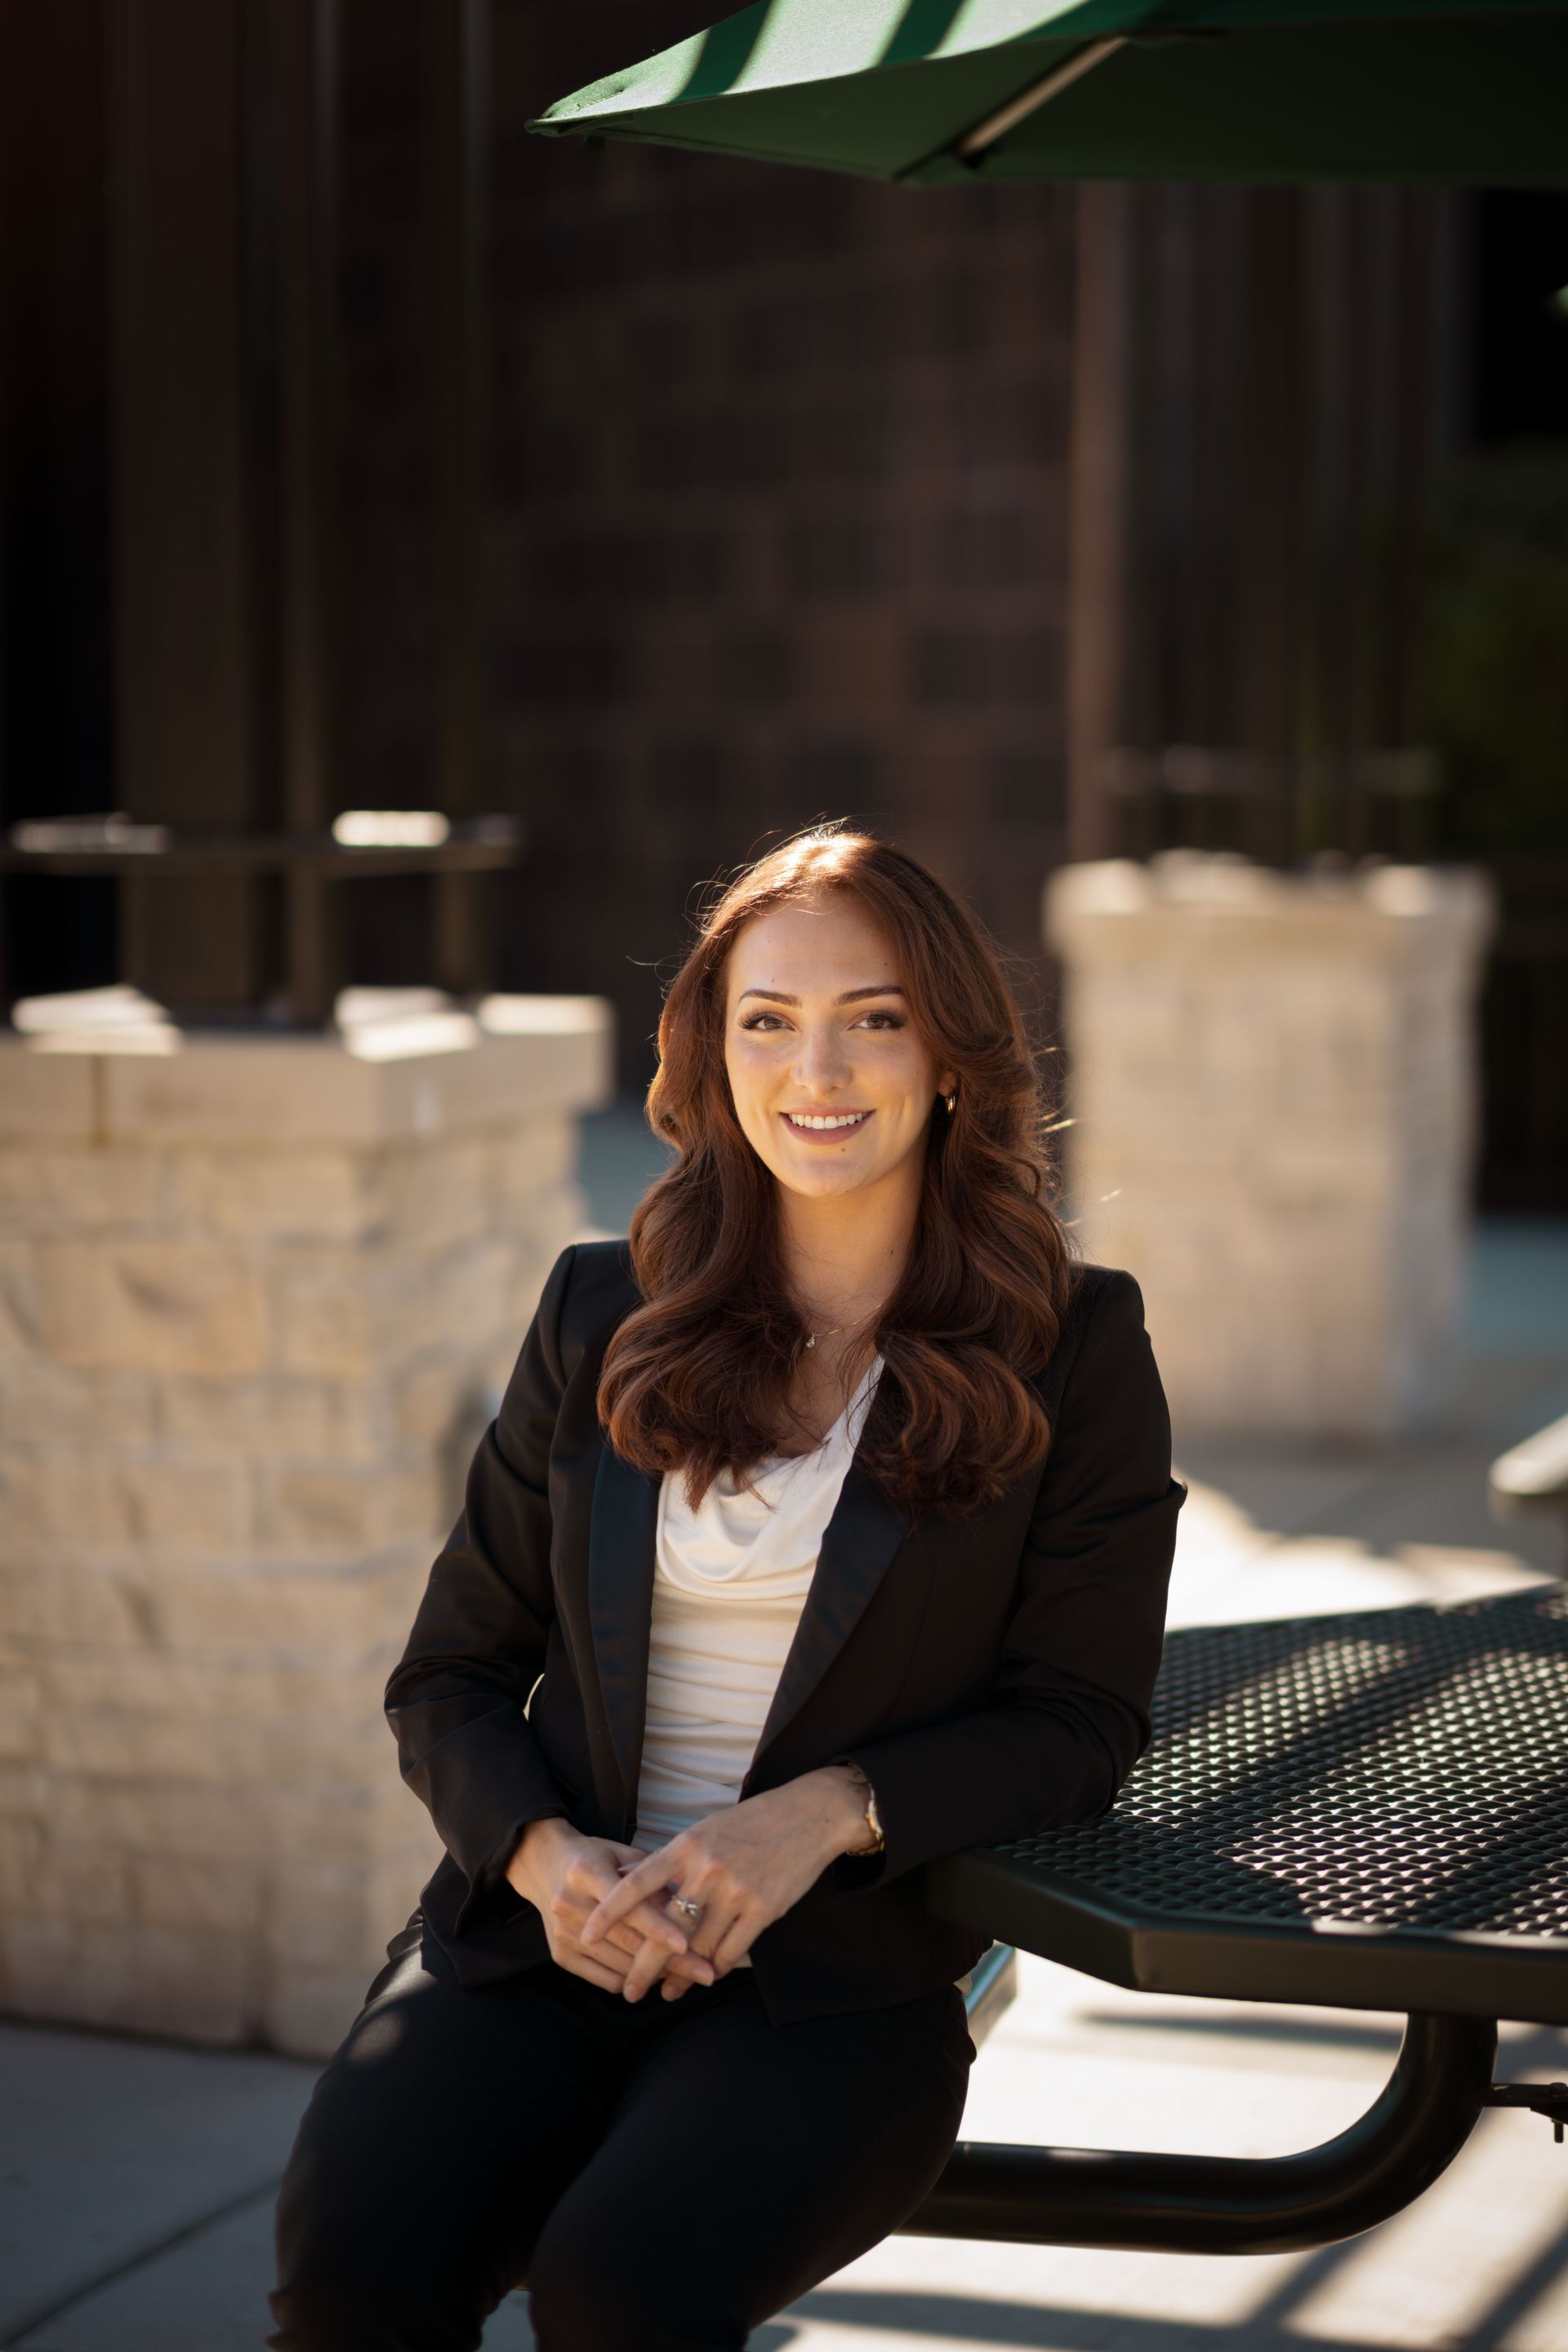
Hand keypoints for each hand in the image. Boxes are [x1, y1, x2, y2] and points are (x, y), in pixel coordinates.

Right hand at [505, 1818, 716, 1998]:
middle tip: (704, 1973)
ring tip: (687, 1977)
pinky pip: (604, 1979)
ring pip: (618, 1964)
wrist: (543, 1866)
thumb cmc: (594, 1858)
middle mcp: (570, 1904)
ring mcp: (563, 1933)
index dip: (658, 1926)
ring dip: (655, 1974)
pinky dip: (632, 1980)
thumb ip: (652, 1876)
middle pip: (627, 1940)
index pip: (628, 1905)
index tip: (686, 1945)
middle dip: (669, 1961)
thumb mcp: (620, 1853)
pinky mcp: (559, 1955)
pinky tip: (654, 1977)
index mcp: (587, 1872)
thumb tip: (689, 1903)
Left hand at [579, 1766, 872, 2000]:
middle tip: (629, 1992)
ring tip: (669, 1991)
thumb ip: (668, 1858)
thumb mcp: (704, 1831)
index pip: (636, 1883)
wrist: (809, 1816)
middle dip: (643, 1966)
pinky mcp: (763, 1909)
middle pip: (664, 1929)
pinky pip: (730, 1951)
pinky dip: (715, 1968)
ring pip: (697, 1947)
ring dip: (681, 1976)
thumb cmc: (751, 1823)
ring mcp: (736, 1890)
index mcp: (686, 1845)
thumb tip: (624, 1876)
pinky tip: (706, 1976)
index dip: (608, 1912)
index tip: (587, 1934)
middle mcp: (707, 1869)